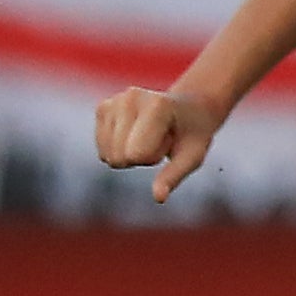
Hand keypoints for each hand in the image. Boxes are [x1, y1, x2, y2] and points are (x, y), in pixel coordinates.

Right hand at [94, 85, 222, 201]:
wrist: (189, 108)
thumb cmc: (193, 134)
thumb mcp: (192, 156)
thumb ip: (174, 176)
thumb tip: (158, 198)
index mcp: (156, 105)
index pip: (136, 154)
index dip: (153, 158)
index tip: (170, 141)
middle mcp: (130, 97)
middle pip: (119, 156)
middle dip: (140, 158)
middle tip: (160, 140)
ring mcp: (113, 101)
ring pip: (108, 155)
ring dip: (129, 155)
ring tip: (149, 136)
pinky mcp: (102, 108)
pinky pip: (102, 150)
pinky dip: (118, 150)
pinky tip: (135, 134)